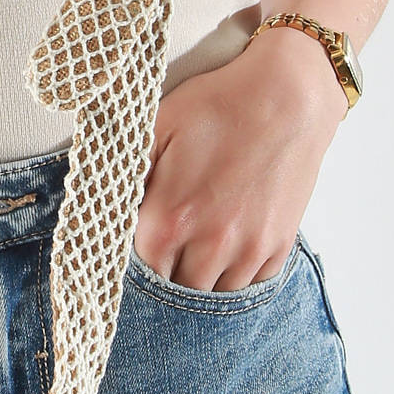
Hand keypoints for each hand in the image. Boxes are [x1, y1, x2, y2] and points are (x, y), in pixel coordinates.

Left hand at [133, 32, 348, 291]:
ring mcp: (248, 251)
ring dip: (199, 282)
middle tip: (163, 254)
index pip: (135, 274)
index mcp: (169, 220)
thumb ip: (126, 173)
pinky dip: (234, 277)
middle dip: (164, 278)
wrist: (288, 96)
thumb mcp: (156, 126)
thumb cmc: (218, 105)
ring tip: (193, 255)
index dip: (131, 265)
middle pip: (174, 293)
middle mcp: (209, 245)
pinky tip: (225, 253)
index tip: (132, 250)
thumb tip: (104, 206)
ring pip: (213, 297)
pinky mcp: (277, 247)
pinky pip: (249, 286)